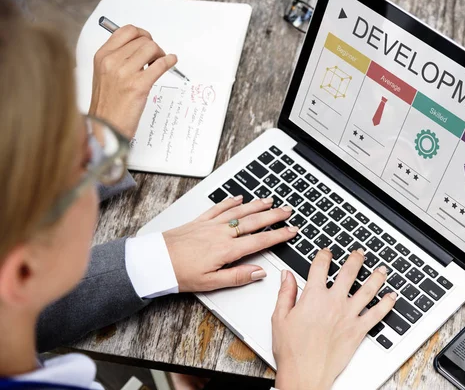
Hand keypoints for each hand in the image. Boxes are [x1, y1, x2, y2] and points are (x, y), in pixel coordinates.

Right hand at [89, 24, 176, 137]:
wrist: (106, 126)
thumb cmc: (107, 105)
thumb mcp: (104, 75)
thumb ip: (117, 59)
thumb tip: (139, 48)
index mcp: (102, 56)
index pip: (126, 31)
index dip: (142, 34)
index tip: (148, 41)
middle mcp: (112, 62)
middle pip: (142, 39)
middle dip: (153, 46)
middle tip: (156, 57)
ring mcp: (125, 73)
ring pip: (152, 48)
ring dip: (161, 54)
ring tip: (159, 64)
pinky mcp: (139, 85)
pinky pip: (160, 65)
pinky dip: (170, 61)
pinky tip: (172, 62)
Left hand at [163, 196, 297, 292]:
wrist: (155, 260)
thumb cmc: (180, 273)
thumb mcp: (210, 283)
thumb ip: (237, 277)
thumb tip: (259, 273)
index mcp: (226, 250)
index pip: (260, 241)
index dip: (278, 235)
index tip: (292, 231)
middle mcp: (221, 234)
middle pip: (253, 221)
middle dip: (273, 215)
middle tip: (288, 211)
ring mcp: (210, 225)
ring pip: (238, 211)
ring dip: (256, 205)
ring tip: (270, 201)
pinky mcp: (199, 221)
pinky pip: (219, 208)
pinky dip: (231, 202)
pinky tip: (239, 198)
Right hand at [272, 249, 396, 389]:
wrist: (305, 373)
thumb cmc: (292, 350)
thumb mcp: (280, 317)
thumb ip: (285, 293)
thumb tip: (286, 276)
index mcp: (313, 296)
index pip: (320, 266)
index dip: (324, 255)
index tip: (327, 252)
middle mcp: (334, 302)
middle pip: (349, 272)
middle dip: (355, 259)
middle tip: (359, 253)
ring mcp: (348, 315)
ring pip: (368, 290)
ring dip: (376, 277)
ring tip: (381, 269)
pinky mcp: (358, 330)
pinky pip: (377, 314)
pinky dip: (387, 304)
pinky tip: (392, 297)